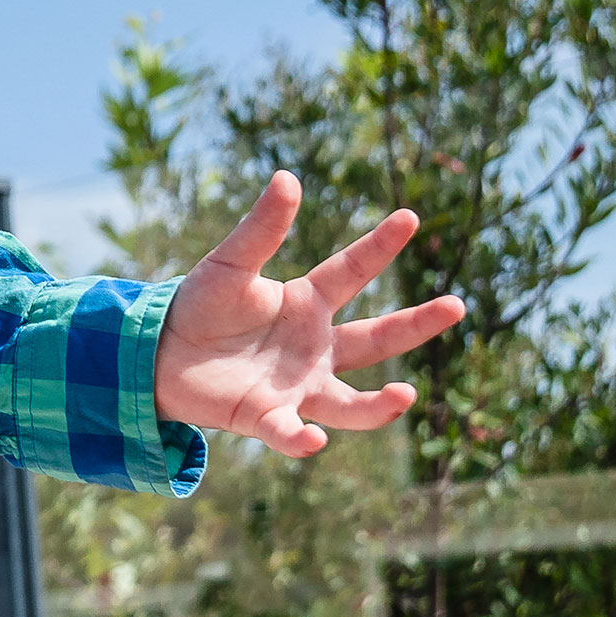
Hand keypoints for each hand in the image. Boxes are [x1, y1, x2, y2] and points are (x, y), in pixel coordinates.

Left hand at [151, 172, 466, 457]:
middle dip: (416, 325)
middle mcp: (314, 347)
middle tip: (456, 305)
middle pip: (375, 339)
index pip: (351, 272)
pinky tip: (313, 438)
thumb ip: (262, 229)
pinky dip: (302, 438)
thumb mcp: (230, 263)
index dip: (379, 246)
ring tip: (405, 395)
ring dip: (377, 406)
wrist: (159, 353)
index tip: (409, 217)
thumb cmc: (200, 305)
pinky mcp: (267, 417)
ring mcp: (296, 387)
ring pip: (350, 403)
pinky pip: (290, 432)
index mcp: (307, 303)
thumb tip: (288, 178)